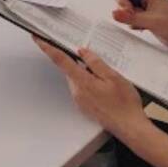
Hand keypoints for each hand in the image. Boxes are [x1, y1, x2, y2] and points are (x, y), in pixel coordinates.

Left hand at [33, 40, 150, 140]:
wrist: (129, 127)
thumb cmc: (124, 104)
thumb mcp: (113, 77)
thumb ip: (95, 62)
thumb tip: (82, 52)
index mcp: (82, 81)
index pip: (60, 60)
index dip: (47, 47)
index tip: (38, 39)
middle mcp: (77, 91)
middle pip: (69, 68)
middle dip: (74, 59)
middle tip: (86, 51)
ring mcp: (80, 99)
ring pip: (77, 78)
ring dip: (85, 71)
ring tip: (105, 73)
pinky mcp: (84, 105)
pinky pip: (82, 87)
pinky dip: (89, 81)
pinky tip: (104, 84)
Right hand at [111, 0, 167, 52]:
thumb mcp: (151, 21)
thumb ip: (130, 17)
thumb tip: (115, 13)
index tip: (128, 10)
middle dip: (126, 10)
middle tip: (134, 18)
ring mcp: (146, 7)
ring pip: (127, 9)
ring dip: (130, 18)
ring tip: (141, 24)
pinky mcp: (146, 16)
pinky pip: (131, 17)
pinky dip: (133, 23)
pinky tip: (143, 27)